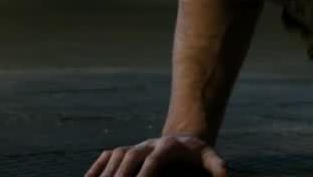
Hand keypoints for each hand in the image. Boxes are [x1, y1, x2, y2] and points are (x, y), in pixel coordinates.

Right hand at [85, 134, 226, 176]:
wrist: (184, 140)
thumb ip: (216, 166)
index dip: (144, 172)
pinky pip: (107, 156)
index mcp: (167, 146)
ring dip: (106, 172)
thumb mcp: (209, 157)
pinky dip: (96, 168)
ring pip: (116, 155)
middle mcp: (147, 144)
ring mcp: (135, 146)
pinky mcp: (125, 150)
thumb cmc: (196, 154)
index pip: (153, 159)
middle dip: (121, 173)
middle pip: (129, 156)